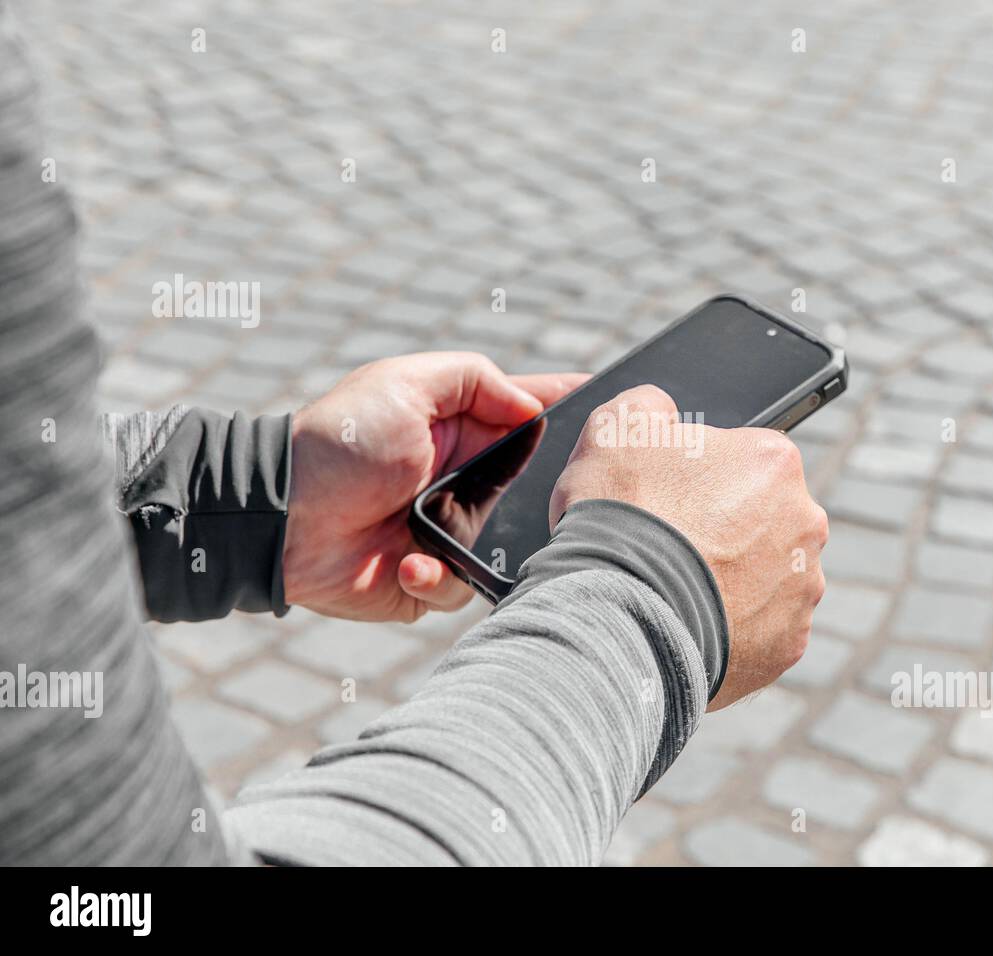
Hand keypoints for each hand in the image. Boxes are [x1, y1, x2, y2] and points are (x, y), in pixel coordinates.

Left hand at [284, 352, 584, 621]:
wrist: (280, 519)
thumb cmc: (339, 442)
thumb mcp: (404, 384)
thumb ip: (475, 379)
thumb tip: (535, 407)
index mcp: (468, 430)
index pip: (538, 416)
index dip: (580, 413)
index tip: (628, 410)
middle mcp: (470, 482)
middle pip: (542, 487)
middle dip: (557, 491)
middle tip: (573, 493)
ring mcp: (455, 532)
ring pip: (515, 545)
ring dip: (488, 540)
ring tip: (446, 531)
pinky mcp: (433, 580)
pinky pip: (465, 585)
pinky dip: (437, 575)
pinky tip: (407, 563)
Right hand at [550, 385, 828, 709]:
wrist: (619, 614)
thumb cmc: (621, 516)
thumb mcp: (617, 428)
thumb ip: (650, 407)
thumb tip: (662, 412)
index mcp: (774, 461)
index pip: (743, 461)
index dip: (700, 479)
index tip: (669, 501)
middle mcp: (807, 522)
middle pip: (764, 520)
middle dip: (725, 531)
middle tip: (671, 547)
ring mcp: (803, 588)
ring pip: (768, 577)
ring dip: (733, 581)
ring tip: (677, 590)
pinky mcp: (788, 643)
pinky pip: (762, 630)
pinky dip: (732, 629)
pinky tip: (691, 623)